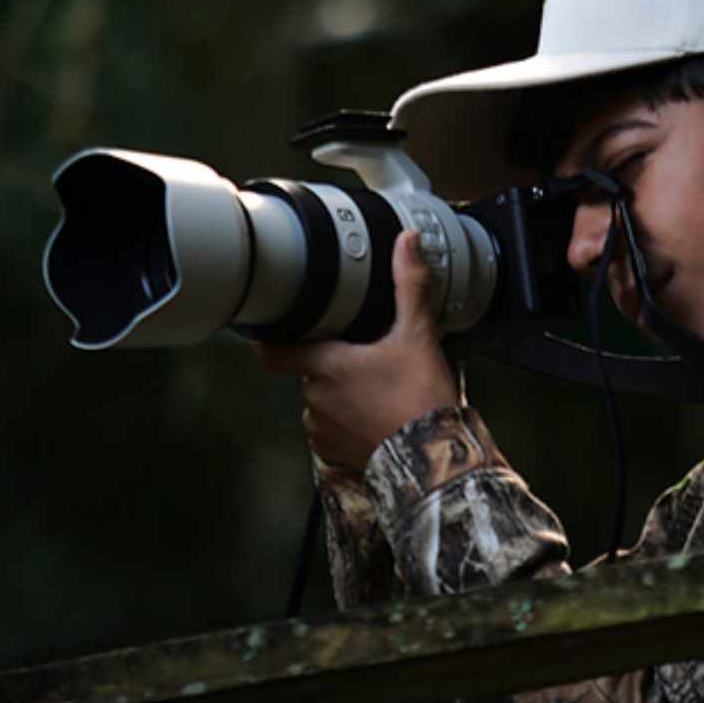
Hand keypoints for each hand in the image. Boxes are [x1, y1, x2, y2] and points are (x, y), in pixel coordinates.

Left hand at [255, 230, 460, 470]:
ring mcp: (322, 430)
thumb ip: (410, 286)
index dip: (269, 341)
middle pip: (308, 373)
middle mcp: (315, 399)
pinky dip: (348, 425)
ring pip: (321, 403)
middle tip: (366, 361)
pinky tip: (375, 419)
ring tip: (376, 393)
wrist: (434, 460)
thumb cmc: (422, 400)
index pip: (273, 352)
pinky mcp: (335, 456)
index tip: (274, 333)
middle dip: (332, 366)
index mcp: (326, 366)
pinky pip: (331, 433)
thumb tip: (408, 242)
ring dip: (339, 397)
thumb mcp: (419, 336)